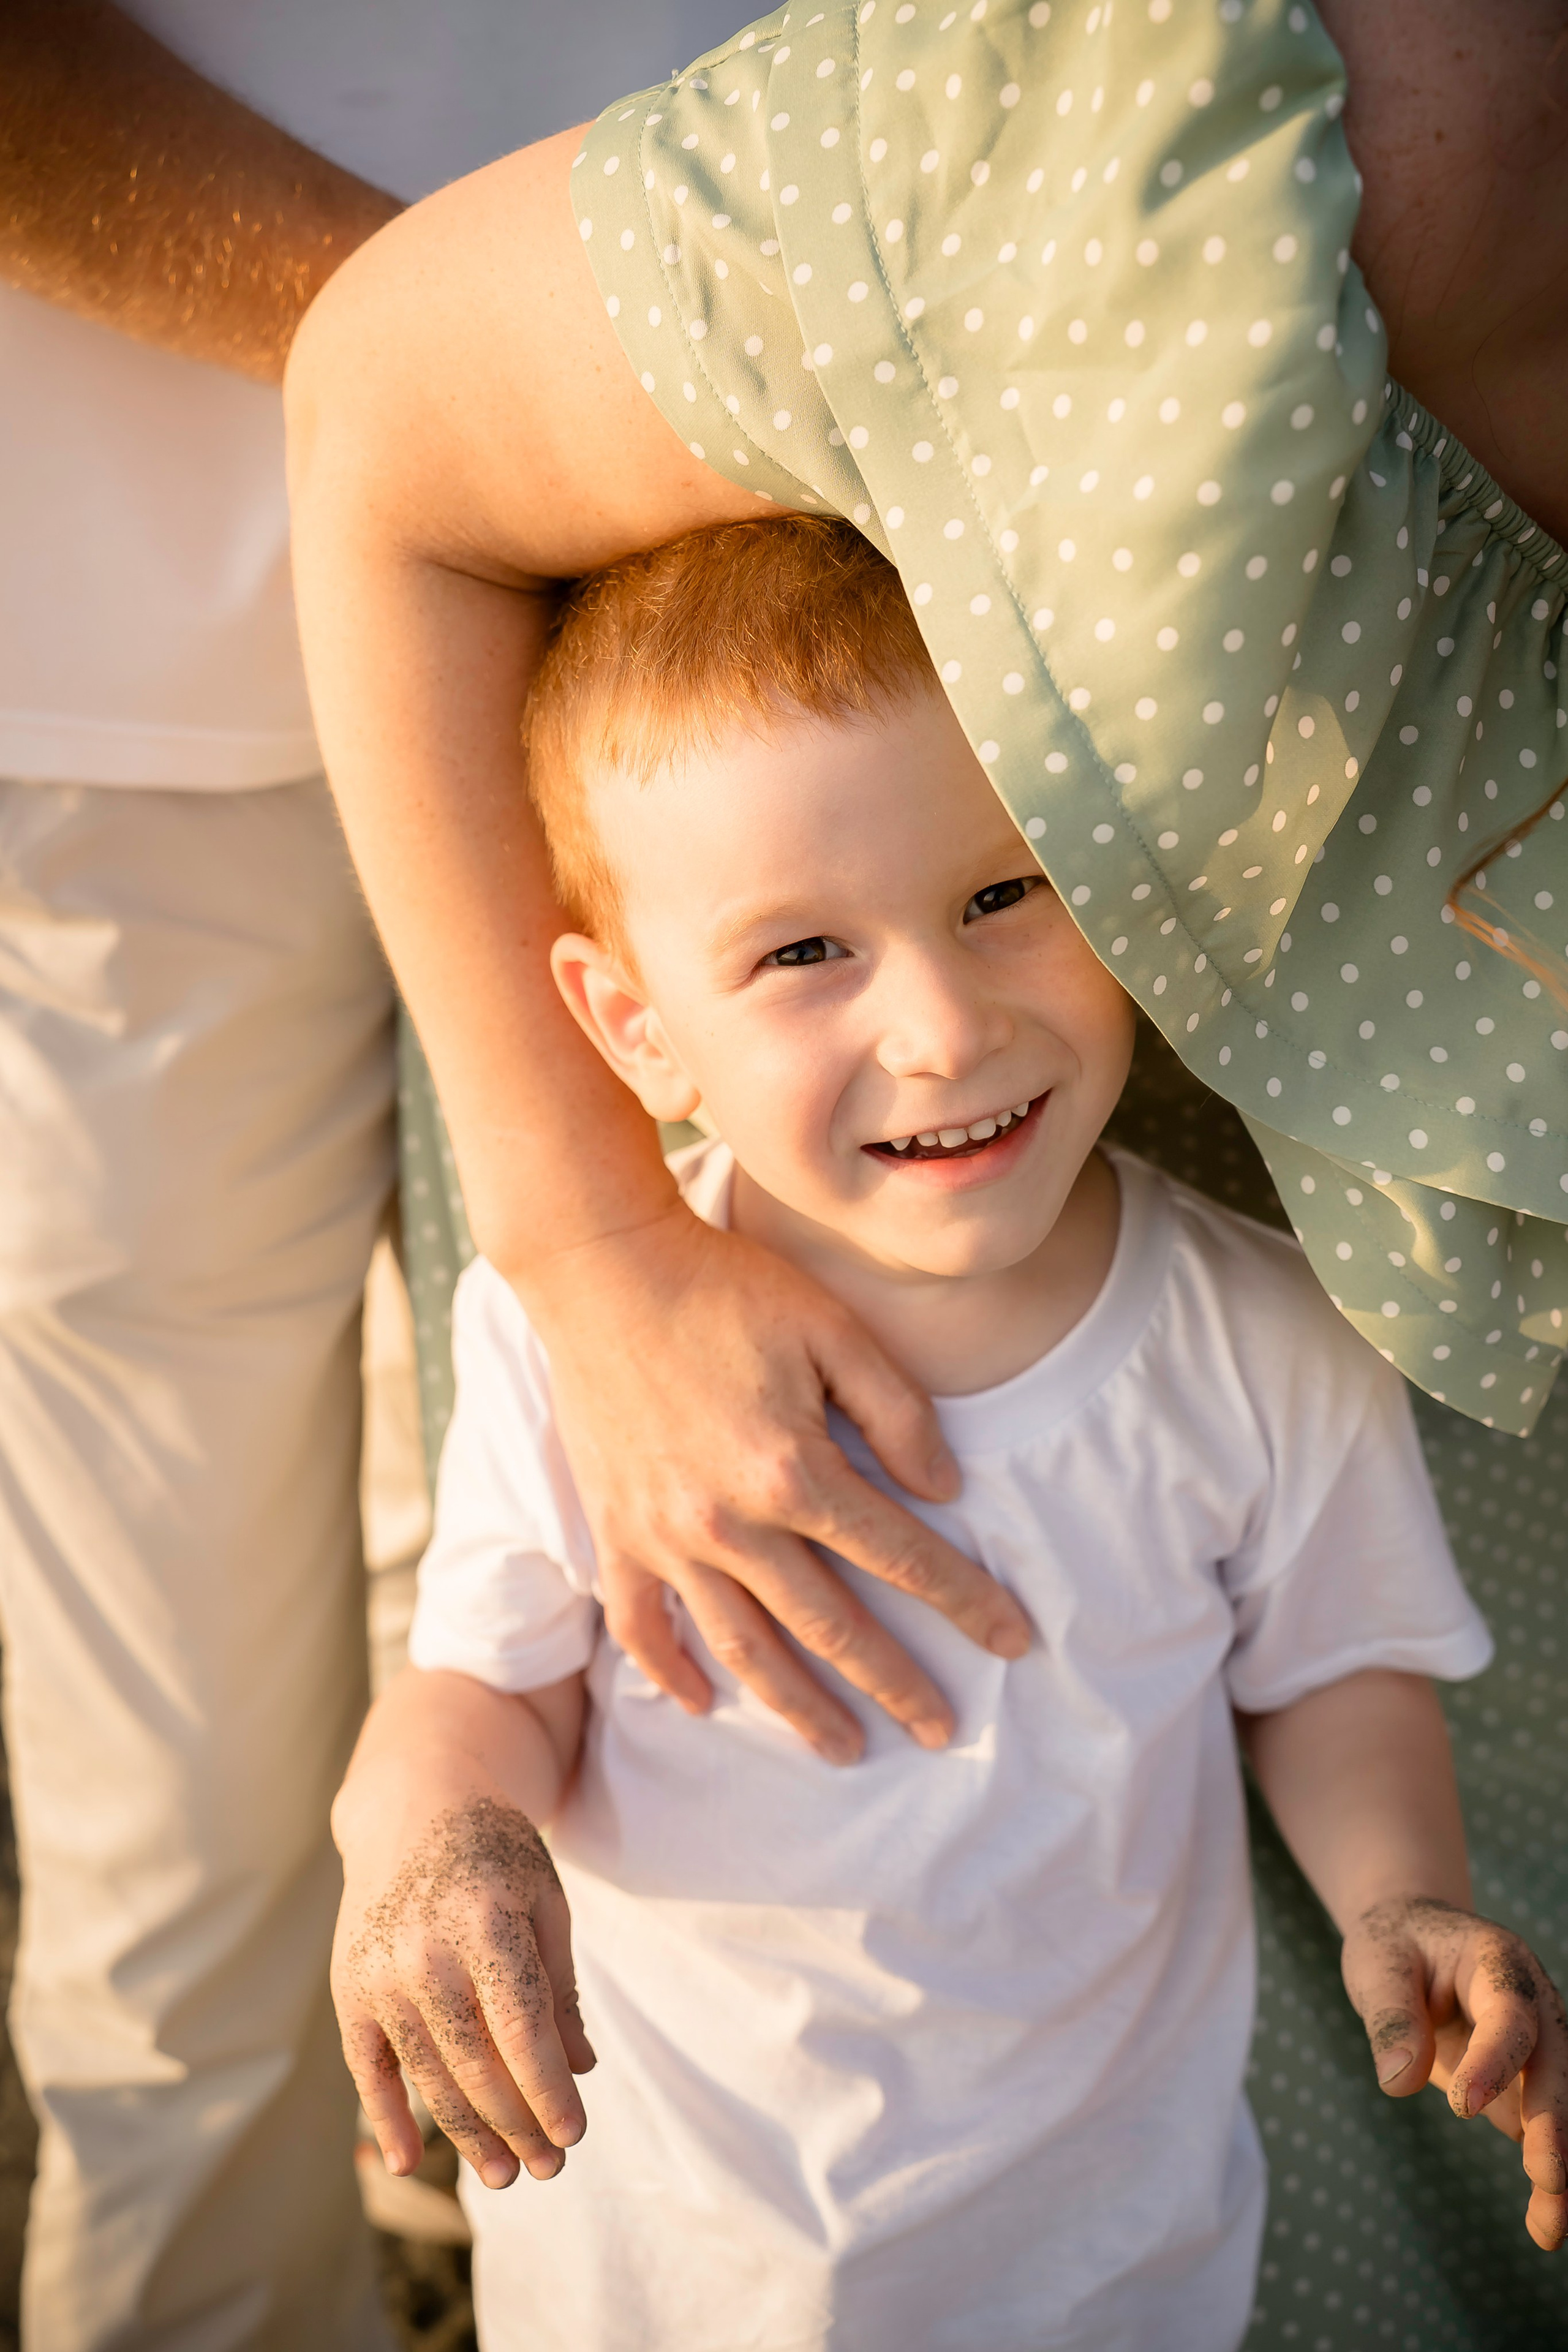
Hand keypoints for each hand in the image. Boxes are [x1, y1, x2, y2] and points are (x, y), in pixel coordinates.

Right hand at [333, 1788, 593, 2189]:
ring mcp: (380, 1975)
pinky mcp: (349, 1990)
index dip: (547, 2090)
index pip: (521, 2029)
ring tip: (504, 2175)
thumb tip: (580, 2066)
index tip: (574, 2135)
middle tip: (549, 2168)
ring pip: (429, 2075)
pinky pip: (368, 2068)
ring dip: (467, 2134)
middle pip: (477, 2064)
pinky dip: (385, 2117)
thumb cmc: (494, 1853)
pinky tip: (409, 2162)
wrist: (413, 1805)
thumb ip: (559, 1983)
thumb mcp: (544, 1899)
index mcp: (485, 1923)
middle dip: (517, 2125)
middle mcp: (426, 1954)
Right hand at [529, 1205, 1030, 1765]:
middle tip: (940, 1731)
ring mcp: (664, 1536)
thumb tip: (946, 1494)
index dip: (964, 1602)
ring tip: (843, 1748)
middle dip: (894, 1684)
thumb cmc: (727, 1287)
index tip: (1012, 1643)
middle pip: (830, 1626)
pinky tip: (703, 1705)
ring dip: (797, 1706)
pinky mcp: (614, 1530)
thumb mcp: (834, 1328)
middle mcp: (729, 1522)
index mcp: (792, 1470)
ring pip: (742, 1648)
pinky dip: (670, 1673)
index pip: (901, 1557)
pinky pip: (642, 1625)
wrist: (602, 1266)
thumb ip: (898, 1413)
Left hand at [1343, 1895, 1567, 2249]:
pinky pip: (1546, 2130)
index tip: (1466, 2107)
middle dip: (1555, 2125)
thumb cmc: (1396, 1946)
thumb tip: (1399, 2082)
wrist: (1416, 1937)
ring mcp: (1539, 2047)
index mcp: (1498, 1962)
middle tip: (1547, 2179)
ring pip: (1562, 2105)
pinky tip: (1545, 2223)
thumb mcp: (1377, 1963)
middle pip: (1556, 2067)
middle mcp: (1535, 2005)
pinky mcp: (1530, 2085)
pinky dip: (1551, 2175)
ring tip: (1548, 2228)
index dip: (1494, 2060)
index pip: (1508, 2015)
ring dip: (1562, 2164)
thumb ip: (1390, 2017)